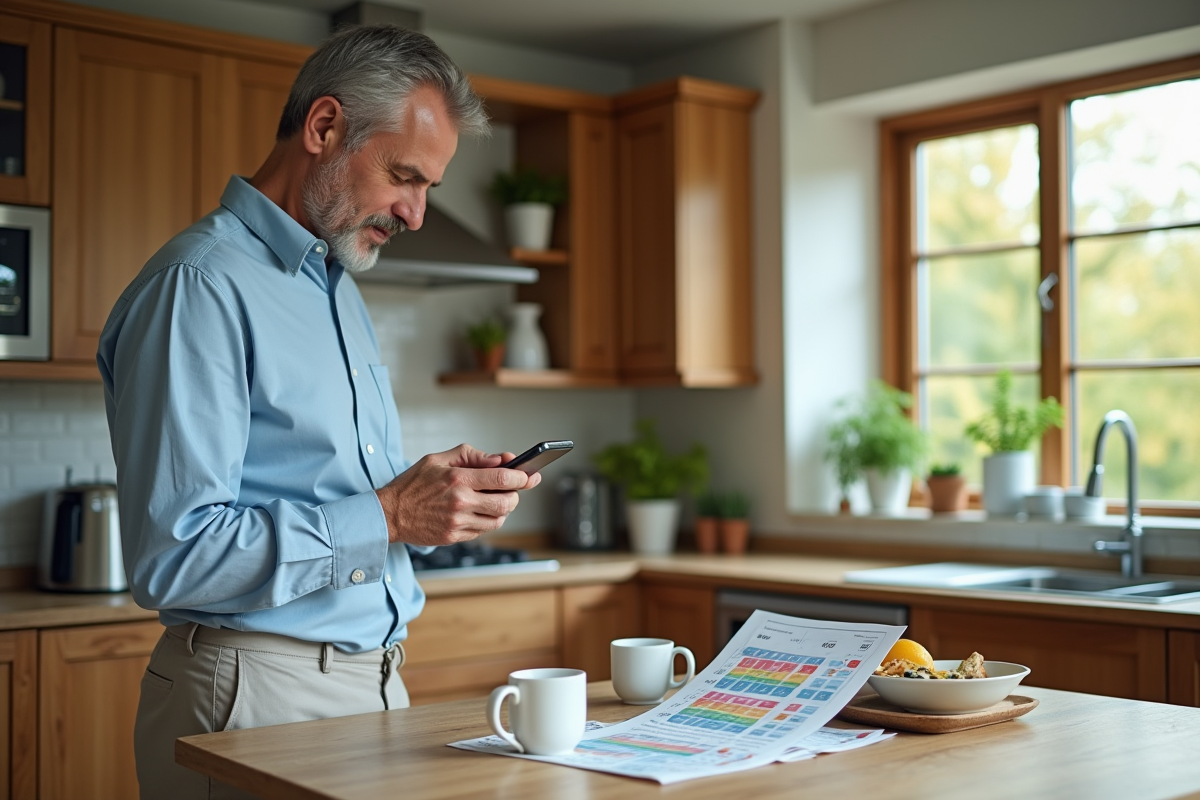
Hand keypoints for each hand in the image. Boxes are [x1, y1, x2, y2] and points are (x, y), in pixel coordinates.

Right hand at [375, 444, 541, 545]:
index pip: (502, 477)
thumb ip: (471, 456)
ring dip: (502, 510)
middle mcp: (460, 502)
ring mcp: (458, 522)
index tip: (530, 475)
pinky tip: (478, 512)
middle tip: (512, 490)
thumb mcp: (438, 459)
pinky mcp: (454, 537)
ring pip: (498, 520)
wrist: (389, 514)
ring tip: (493, 500)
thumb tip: (500, 459)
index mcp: (458, 479)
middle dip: (515, 496)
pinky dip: (487, 521)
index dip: (522, 477)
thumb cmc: (413, 484)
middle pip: (506, 502)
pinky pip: (483, 531)